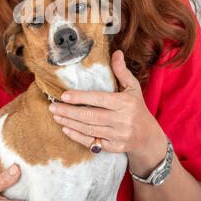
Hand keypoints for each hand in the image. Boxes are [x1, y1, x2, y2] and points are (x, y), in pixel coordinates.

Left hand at [48, 50, 165, 161]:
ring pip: (89, 129)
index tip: (64, 95)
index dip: (81, 97)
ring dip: (70, 122)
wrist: (148, 135)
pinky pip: (92, 142)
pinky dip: (77, 136)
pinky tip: (66, 128)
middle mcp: (122, 120)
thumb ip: (122, 71)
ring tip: (56, 115)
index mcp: (125, 103)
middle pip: (90, 116)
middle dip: (69, 112)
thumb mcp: (133, 87)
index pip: (99, 99)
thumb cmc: (137, 107)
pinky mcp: (113, 147)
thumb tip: (116, 52)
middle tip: (53, 106)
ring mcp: (118, 135)